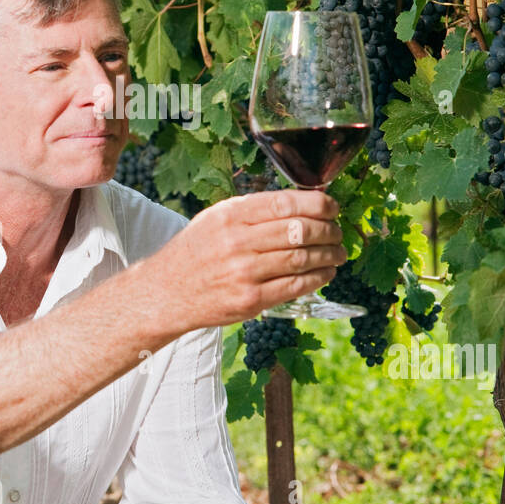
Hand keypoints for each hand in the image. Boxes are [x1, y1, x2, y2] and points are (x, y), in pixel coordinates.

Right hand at [147, 187, 346, 331]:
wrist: (166, 293)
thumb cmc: (196, 252)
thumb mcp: (216, 219)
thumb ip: (253, 210)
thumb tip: (301, 203)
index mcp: (231, 216)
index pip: (285, 203)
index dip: (317, 205)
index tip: (332, 207)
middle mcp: (237, 242)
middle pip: (299, 231)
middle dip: (328, 230)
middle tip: (338, 232)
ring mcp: (244, 273)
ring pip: (301, 259)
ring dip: (328, 255)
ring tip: (338, 252)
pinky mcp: (250, 300)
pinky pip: (294, 286)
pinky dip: (317, 278)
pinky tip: (326, 272)